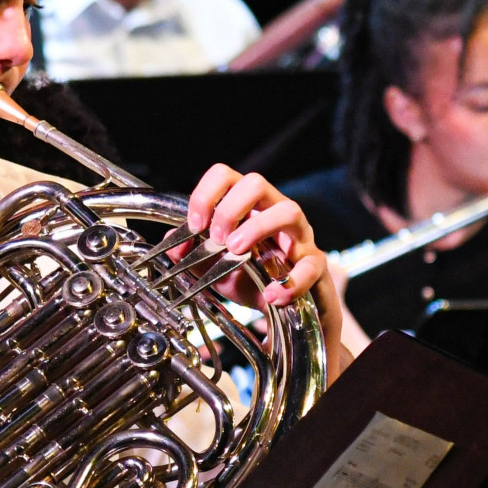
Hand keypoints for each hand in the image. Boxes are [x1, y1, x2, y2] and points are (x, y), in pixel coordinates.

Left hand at [185, 163, 352, 378]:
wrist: (288, 311)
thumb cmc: (253, 278)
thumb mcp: (214, 267)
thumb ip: (191, 255)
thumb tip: (171, 246)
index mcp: (247, 207)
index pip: (226, 176)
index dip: (206, 194)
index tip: (195, 225)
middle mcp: (274, 213)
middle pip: (256, 183)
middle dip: (230, 208)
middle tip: (216, 238)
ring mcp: (299, 235)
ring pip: (289, 211)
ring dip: (258, 228)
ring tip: (237, 251)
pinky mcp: (315, 264)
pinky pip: (310, 264)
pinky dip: (290, 281)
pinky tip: (272, 294)